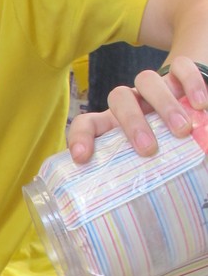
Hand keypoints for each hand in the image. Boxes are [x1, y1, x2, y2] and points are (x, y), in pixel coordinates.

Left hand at [68, 58, 207, 163]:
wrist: (190, 118)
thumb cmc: (164, 149)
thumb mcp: (151, 164)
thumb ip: (146, 175)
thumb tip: (150, 208)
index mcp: (114, 125)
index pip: (87, 123)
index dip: (80, 138)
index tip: (82, 159)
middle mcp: (132, 103)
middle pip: (119, 98)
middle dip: (132, 122)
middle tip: (148, 149)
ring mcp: (154, 88)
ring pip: (147, 80)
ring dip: (164, 105)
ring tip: (183, 131)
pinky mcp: (178, 76)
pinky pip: (180, 68)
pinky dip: (191, 82)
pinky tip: (201, 104)